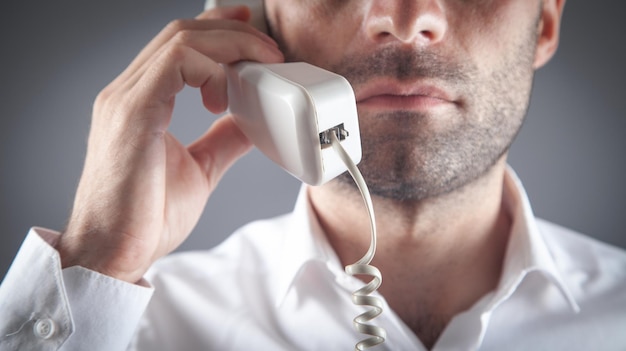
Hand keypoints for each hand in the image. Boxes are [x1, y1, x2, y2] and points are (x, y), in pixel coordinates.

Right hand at [55, 6, 283, 282]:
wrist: (114, 254)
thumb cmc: (146, 217)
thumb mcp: (200, 169)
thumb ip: (223, 140)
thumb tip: (252, 122)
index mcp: (141, 102)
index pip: (179, 46)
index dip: (220, 31)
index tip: (255, 39)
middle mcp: (128, 92)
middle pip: (182, 32)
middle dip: (232, 32)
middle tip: (268, 50)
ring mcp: (126, 100)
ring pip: (181, 39)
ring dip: (229, 45)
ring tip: (257, 69)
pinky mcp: (133, 114)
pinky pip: (176, 63)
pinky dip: (211, 68)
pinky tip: (225, 97)